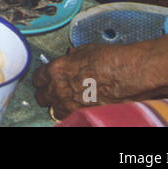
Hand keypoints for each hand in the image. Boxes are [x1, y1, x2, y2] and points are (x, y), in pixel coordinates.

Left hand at [32, 43, 149, 118]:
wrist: (130, 75)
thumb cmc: (111, 60)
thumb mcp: (85, 51)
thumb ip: (72, 58)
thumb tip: (71, 58)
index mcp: (56, 70)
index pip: (37, 78)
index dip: (42, 79)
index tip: (45, 80)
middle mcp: (59, 89)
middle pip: (42, 97)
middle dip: (47, 94)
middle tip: (54, 92)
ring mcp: (71, 106)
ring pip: (55, 110)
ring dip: (59, 106)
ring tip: (68, 102)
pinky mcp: (83, 115)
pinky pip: (71, 117)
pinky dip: (73, 113)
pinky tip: (80, 108)